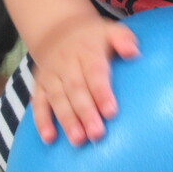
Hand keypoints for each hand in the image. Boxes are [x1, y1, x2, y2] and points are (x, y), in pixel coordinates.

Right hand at [31, 17, 138, 145]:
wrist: (58, 31)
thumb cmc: (93, 39)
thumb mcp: (110, 31)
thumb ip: (124, 40)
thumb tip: (134, 53)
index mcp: (87, 50)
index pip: (94, 72)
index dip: (102, 92)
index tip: (111, 112)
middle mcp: (67, 63)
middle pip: (76, 89)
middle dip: (86, 113)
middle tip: (97, 134)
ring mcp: (51, 75)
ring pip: (58, 99)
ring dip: (67, 120)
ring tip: (78, 140)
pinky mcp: (40, 86)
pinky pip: (38, 103)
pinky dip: (42, 121)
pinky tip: (49, 138)